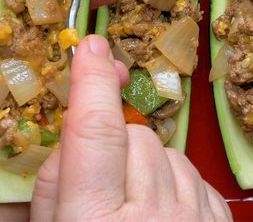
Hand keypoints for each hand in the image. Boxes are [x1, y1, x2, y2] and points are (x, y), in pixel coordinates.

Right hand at [31, 36, 231, 220]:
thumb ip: (56, 176)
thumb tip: (80, 122)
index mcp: (94, 218)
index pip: (96, 130)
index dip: (93, 81)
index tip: (90, 47)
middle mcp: (151, 218)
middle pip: (136, 135)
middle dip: (116, 143)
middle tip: (102, 183)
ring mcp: (192, 220)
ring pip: (168, 150)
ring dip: (147, 163)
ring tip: (133, 204)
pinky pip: (196, 174)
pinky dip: (175, 182)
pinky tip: (160, 211)